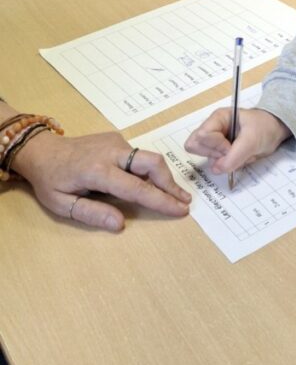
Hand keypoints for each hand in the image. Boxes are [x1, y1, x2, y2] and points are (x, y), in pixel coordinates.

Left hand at [12, 131, 190, 231]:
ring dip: (163, 177)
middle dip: (171, 183)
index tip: (180, 210)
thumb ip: (92, 214)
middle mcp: (112, 152)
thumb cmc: (50, 181)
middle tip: (184, 201)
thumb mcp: (62, 204)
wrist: (42, 150)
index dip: (161, 200)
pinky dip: (150, 171)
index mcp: (98, 170)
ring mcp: (116, 142)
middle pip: (153, 163)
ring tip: (173, 195)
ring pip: (149, 158)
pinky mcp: (118, 139)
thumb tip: (120, 224)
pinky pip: (140, 156)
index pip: (138, 187)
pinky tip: (152, 184)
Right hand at [185, 108, 290, 173]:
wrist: (275, 132)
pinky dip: (228, 165)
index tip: (232, 147)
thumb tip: (216, 169)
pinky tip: (240, 157)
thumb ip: (235, 155)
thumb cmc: (265, 127)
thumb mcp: (253, 139)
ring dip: (224, 161)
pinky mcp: (220, 152)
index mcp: (218, 118)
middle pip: (196, 147)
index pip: (202, 136)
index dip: (216, 146)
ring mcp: (215, 141)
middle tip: (233, 151)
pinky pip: (216, 165)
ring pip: (206, 158)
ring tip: (240, 153)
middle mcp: (212, 129)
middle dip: (216, 155)